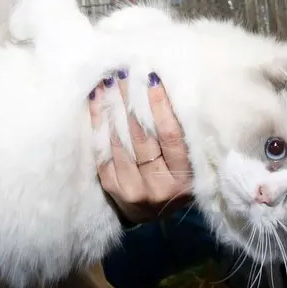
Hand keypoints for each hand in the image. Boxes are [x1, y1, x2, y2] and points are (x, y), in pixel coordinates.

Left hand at [89, 70, 193, 225]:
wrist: (151, 215)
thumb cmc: (176, 180)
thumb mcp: (189, 165)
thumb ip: (182, 139)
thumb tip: (161, 90)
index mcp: (185, 179)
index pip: (170, 136)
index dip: (160, 106)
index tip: (151, 79)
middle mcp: (158, 187)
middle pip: (141, 136)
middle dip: (131, 101)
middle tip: (125, 72)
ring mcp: (132, 189)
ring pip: (119, 142)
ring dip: (112, 107)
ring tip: (109, 81)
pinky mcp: (111, 187)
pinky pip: (102, 149)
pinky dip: (99, 122)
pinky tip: (97, 101)